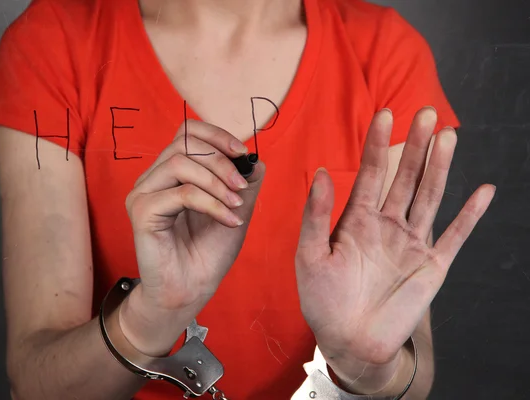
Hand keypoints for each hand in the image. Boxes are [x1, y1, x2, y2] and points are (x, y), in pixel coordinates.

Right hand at [120, 120, 264, 355]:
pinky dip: (212, 204)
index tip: (242, 153)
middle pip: (184, 143)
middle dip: (220, 161)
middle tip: (241, 187)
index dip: (216, 135)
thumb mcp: (236, 210)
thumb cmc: (208, 252)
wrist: (192, 289)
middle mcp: (153, 178)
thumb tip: (256, 159)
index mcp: (172, 172)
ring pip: (180, 163)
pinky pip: (182, 193)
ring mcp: (144, 193)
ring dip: (217, 182)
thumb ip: (244, 183)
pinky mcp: (142, 211)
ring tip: (236, 206)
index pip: (187, 132)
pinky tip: (229, 219)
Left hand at [295, 108, 494, 392]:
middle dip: (414, 146)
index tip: (385, 115)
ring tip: (448, 137)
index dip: (378, 145)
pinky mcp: (431, 266)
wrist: (348, 340)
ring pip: (429, 197)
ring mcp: (410, 243)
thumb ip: (317, 216)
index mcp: (356, 220)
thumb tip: (321, 172)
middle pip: (404, 178)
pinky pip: (454, 236)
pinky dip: (470, 216)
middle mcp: (386, 225)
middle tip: (426, 113)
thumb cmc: (322, 299)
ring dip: (439, 168)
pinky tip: (484, 192)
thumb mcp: (310, 256)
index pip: (370, 174)